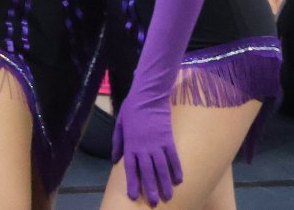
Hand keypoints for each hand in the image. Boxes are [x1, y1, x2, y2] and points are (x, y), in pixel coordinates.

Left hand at [112, 85, 181, 205]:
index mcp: (130, 145)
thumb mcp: (119, 125)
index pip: (131, 169)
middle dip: (150, 188)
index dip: (132, 183)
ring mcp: (157, 144)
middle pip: (147, 172)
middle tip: (154, 203)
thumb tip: (114, 160)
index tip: (134, 196)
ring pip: (161, 168)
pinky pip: (173, 157)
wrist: (148, 95)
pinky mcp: (168, 139)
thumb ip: (117, 143)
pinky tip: (179, 180)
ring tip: (168, 197)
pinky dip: (176, 169)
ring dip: (164, 183)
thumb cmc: (132, 109)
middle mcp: (143, 148)